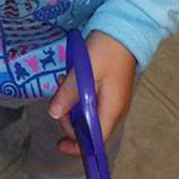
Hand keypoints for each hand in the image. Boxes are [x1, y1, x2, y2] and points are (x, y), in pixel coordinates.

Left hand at [48, 30, 136, 155]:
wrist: (124, 30)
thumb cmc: (107, 50)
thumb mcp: (84, 71)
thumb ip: (69, 93)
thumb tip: (54, 114)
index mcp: (111, 109)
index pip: (97, 140)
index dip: (79, 148)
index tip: (60, 144)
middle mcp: (113, 110)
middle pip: (88, 129)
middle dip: (69, 120)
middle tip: (57, 100)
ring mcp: (112, 101)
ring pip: (87, 116)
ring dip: (71, 105)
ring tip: (63, 83)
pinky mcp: (108, 92)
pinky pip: (89, 103)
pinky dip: (77, 97)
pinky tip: (70, 82)